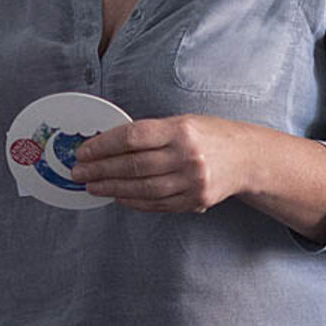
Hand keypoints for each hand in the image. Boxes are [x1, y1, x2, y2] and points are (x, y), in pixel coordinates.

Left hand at [69, 114, 252, 212]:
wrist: (247, 158)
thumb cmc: (209, 135)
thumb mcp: (182, 122)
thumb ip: (149, 133)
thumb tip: (108, 144)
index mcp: (180, 130)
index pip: (132, 137)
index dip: (103, 145)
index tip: (84, 151)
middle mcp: (187, 156)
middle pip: (134, 165)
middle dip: (101, 170)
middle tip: (79, 172)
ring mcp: (192, 181)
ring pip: (143, 188)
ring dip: (112, 188)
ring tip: (92, 186)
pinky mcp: (195, 201)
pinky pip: (157, 203)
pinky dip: (133, 201)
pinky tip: (117, 196)